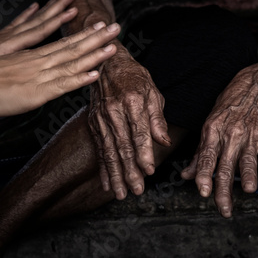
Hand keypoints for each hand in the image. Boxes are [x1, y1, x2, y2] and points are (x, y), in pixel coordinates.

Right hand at [0, 22, 119, 117]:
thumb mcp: (7, 70)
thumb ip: (24, 71)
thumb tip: (34, 75)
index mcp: (32, 57)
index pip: (63, 45)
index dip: (83, 36)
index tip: (99, 28)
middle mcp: (38, 62)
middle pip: (72, 47)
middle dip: (96, 37)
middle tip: (116, 26)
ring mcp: (38, 76)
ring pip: (71, 62)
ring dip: (94, 54)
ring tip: (113, 44)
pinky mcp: (35, 93)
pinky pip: (61, 85)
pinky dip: (79, 79)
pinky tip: (95, 73)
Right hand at [89, 53, 170, 199]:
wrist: (107, 64)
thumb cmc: (133, 77)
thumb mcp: (152, 92)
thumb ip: (157, 118)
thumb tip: (163, 141)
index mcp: (132, 102)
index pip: (139, 132)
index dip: (144, 153)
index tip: (149, 171)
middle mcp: (114, 112)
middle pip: (122, 146)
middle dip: (129, 171)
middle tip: (136, 190)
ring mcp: (101, 118)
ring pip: (109, 151)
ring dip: (115, 174)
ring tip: (121, 193)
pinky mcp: (93, 123)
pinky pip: (99, 149)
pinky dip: (103, 167)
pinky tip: (106, 183)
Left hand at [181, 63, 257, 216]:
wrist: (254, 87)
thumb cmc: (228, 110)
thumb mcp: (209, 126)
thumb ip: (199, 154)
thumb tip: (186, 176)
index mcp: (212, 133)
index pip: (206, 158)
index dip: (204, 175)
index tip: (202, 192)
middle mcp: (229, 135)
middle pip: (225, 166)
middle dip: (223, 189)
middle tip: (223, 208)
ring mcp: (249, 135)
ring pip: (247, 159)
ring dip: (249, 174)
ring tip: (249, 189)